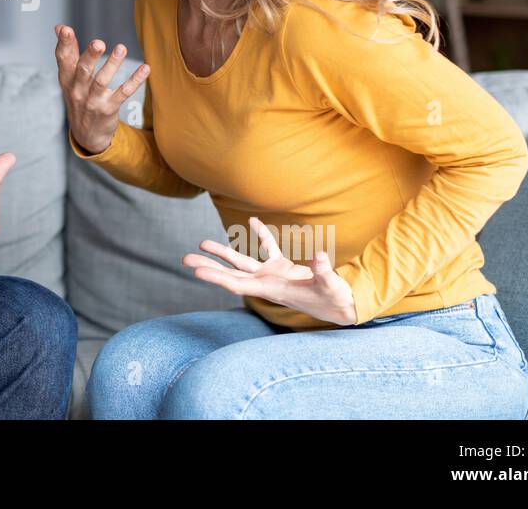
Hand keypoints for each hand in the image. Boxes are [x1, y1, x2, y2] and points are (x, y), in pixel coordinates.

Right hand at [53, 24, 148, 154]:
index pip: (64, 59)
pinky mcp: (109, 108)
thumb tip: (59, 27)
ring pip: (102, 81)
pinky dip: (135, 81)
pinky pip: (123, 93)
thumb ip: (67, 53)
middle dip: (90, 56)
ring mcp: (93, 100)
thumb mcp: (69, 79)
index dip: (64, 44)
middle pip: (83, 70)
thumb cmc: (79, 99)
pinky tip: (145, 69)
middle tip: (98, 43)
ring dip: (113, 64)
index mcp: (67, 79)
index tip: (65, 29)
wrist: (86, 135)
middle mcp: (78, 90)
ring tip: (121, 48)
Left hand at [182, 216, 357, 325]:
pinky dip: (260, 235)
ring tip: (202, 242)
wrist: (343, 307)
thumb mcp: (331, 286)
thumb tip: (319, 255)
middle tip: (184, 259)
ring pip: (243, 262)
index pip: (238, 284)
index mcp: (272, 289)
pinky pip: (267, 249)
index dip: (217, 277)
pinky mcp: (282, 269)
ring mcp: (273, 275)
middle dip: (208, 267)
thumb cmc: (336, 300)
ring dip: (223, 253)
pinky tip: (252, 221)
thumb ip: (324, 271)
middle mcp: (267, 283)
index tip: (197, 272)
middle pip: (231, 274)